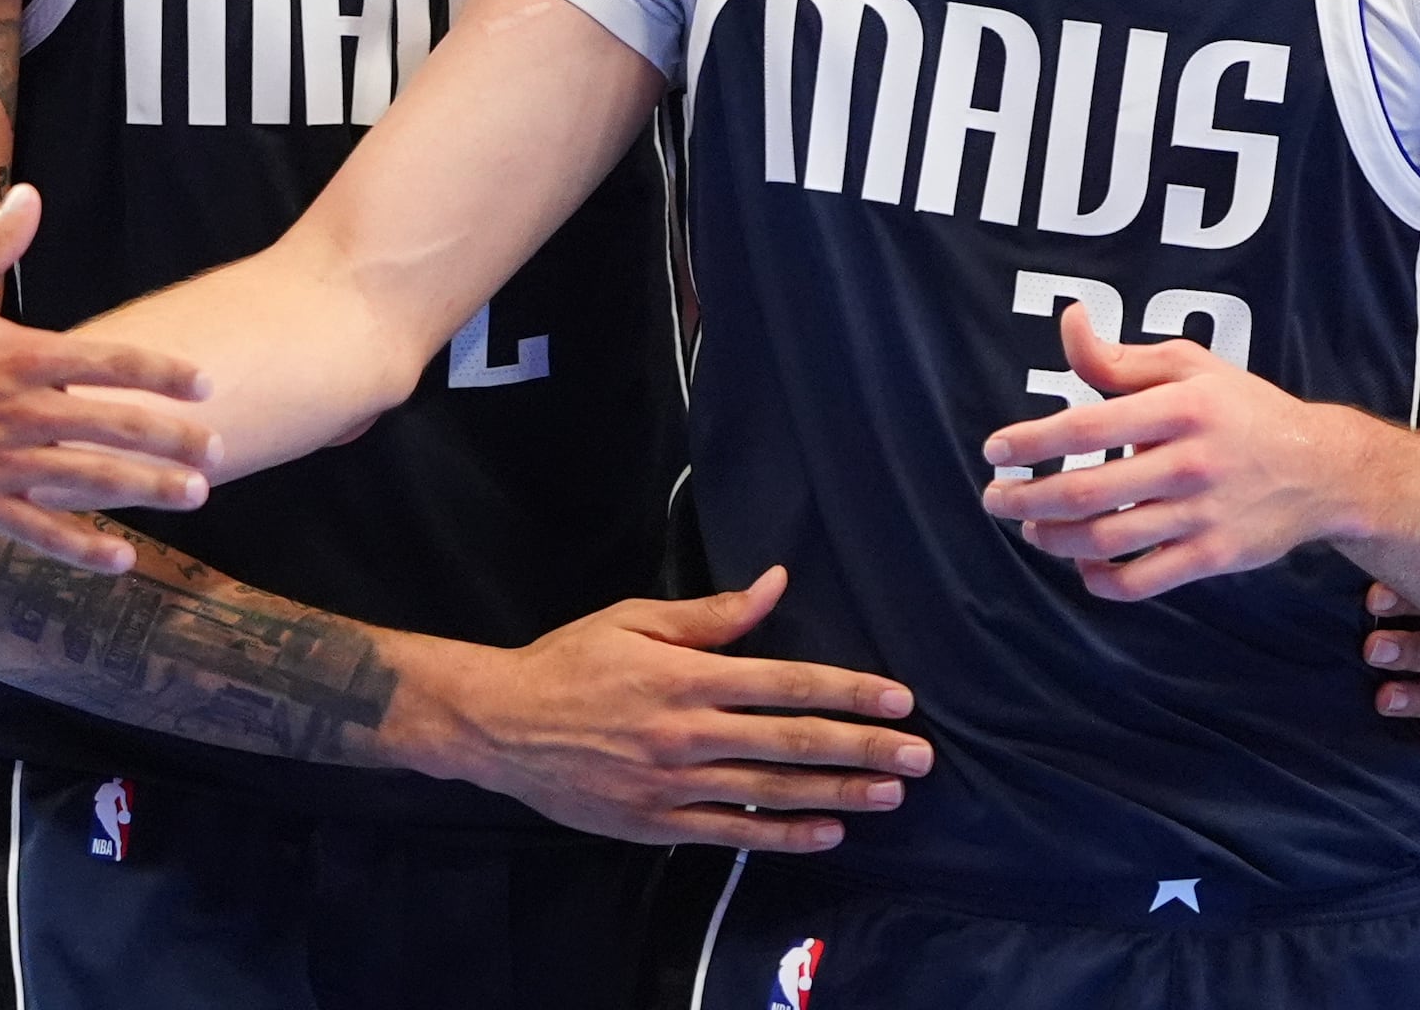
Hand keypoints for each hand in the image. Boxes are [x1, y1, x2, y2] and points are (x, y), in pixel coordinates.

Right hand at [0, 189, 223, 546]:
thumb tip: (30, 195)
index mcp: (18, 355)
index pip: (109, 362)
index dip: (162, 373)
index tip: (205, 383)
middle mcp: (18, 410)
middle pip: (115, 426)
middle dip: (173, 439)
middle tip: (218, 449)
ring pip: (89, 479)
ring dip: (148, 488)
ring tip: (196, 495)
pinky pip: (37, 530)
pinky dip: (81, 547)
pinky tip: (122, 559)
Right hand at [393, 566, 931, 852]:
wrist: (499, 726)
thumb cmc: (568, 662)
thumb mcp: (633, 620)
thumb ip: (711, 615)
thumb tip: (777, 585)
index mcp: (688, 678)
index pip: (788, 684)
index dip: (850, 692)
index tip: (899, 699)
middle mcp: (689, 734)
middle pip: (794, 742)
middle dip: (864, 749)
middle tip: (920, 757)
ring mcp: (675, 785)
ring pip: (774, 792)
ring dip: (839, 793)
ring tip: (890, 795)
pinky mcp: (658, 823)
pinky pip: (734, 832)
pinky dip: (785, 834)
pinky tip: (827, 832)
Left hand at [978, 301, 1377, 600]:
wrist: (1324, 469)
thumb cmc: (1243, 410)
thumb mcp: (1188, 366)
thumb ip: (1119, 357)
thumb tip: (1069, 319)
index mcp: (1179, 408)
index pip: (1085, 427)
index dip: (1030, 442)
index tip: (995, 451)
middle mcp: (1188, 462)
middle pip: (1086, 492)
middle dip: (1026, 498)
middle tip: (995, 498)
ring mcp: (1202, 514)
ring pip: (1106, 540)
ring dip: (1053, 539)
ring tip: (1031, 528)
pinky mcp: (1215, 556)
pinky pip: (1143, 580)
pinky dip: (1102, 581)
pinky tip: (1081, 566)